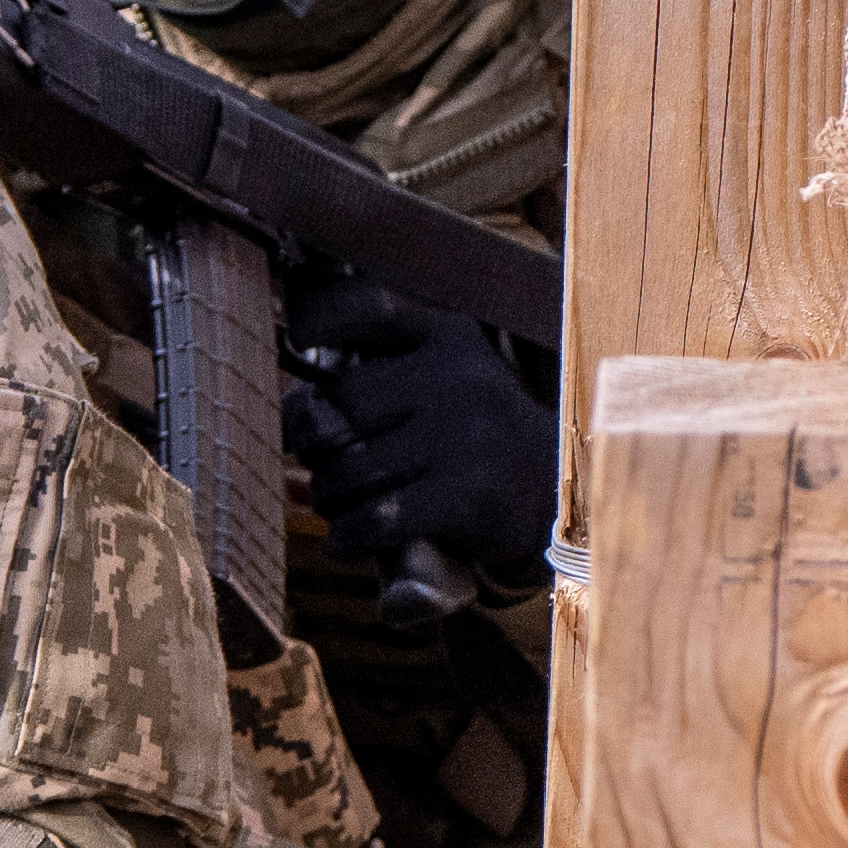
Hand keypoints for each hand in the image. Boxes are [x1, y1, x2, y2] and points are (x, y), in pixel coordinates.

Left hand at [280, 282, 549, 574]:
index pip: (366, 307)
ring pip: (347, 471)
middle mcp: (455, 376)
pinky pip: (374, 520)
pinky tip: (350, 541)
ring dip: (330, 500)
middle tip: (322, 468)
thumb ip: (372, 397)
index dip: (318, 320)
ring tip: (344, 509)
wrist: (559, 497)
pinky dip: (348, 538)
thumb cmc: (474, 445)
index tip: (297, 338)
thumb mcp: (443, 392)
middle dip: (313, 445)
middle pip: (338, 406)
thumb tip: (289, 447)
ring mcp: (462, 435)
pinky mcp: (465, 495)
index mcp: (447, 337)